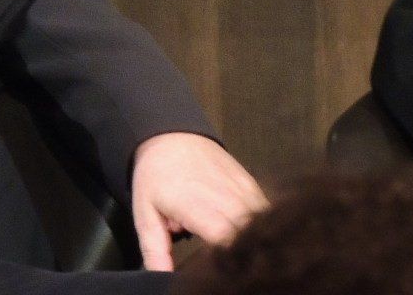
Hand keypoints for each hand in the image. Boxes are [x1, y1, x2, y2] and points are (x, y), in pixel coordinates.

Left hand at [129, 132, 266, 270]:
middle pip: (251, 235)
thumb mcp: (145, 212)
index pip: (226, 239)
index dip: (231, 260)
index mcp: (196, 205)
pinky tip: (257, 238)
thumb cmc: (156, 176)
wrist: (171, 136)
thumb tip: (161, 276)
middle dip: (248, 256)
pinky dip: (265, 226)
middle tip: (239, 269)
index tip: (227, 272)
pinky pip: (267, 211)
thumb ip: (155, 248)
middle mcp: (224, 196)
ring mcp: (242, 188)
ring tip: (249, 256)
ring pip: (264, 224)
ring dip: (259, 241)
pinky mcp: (252, 184)